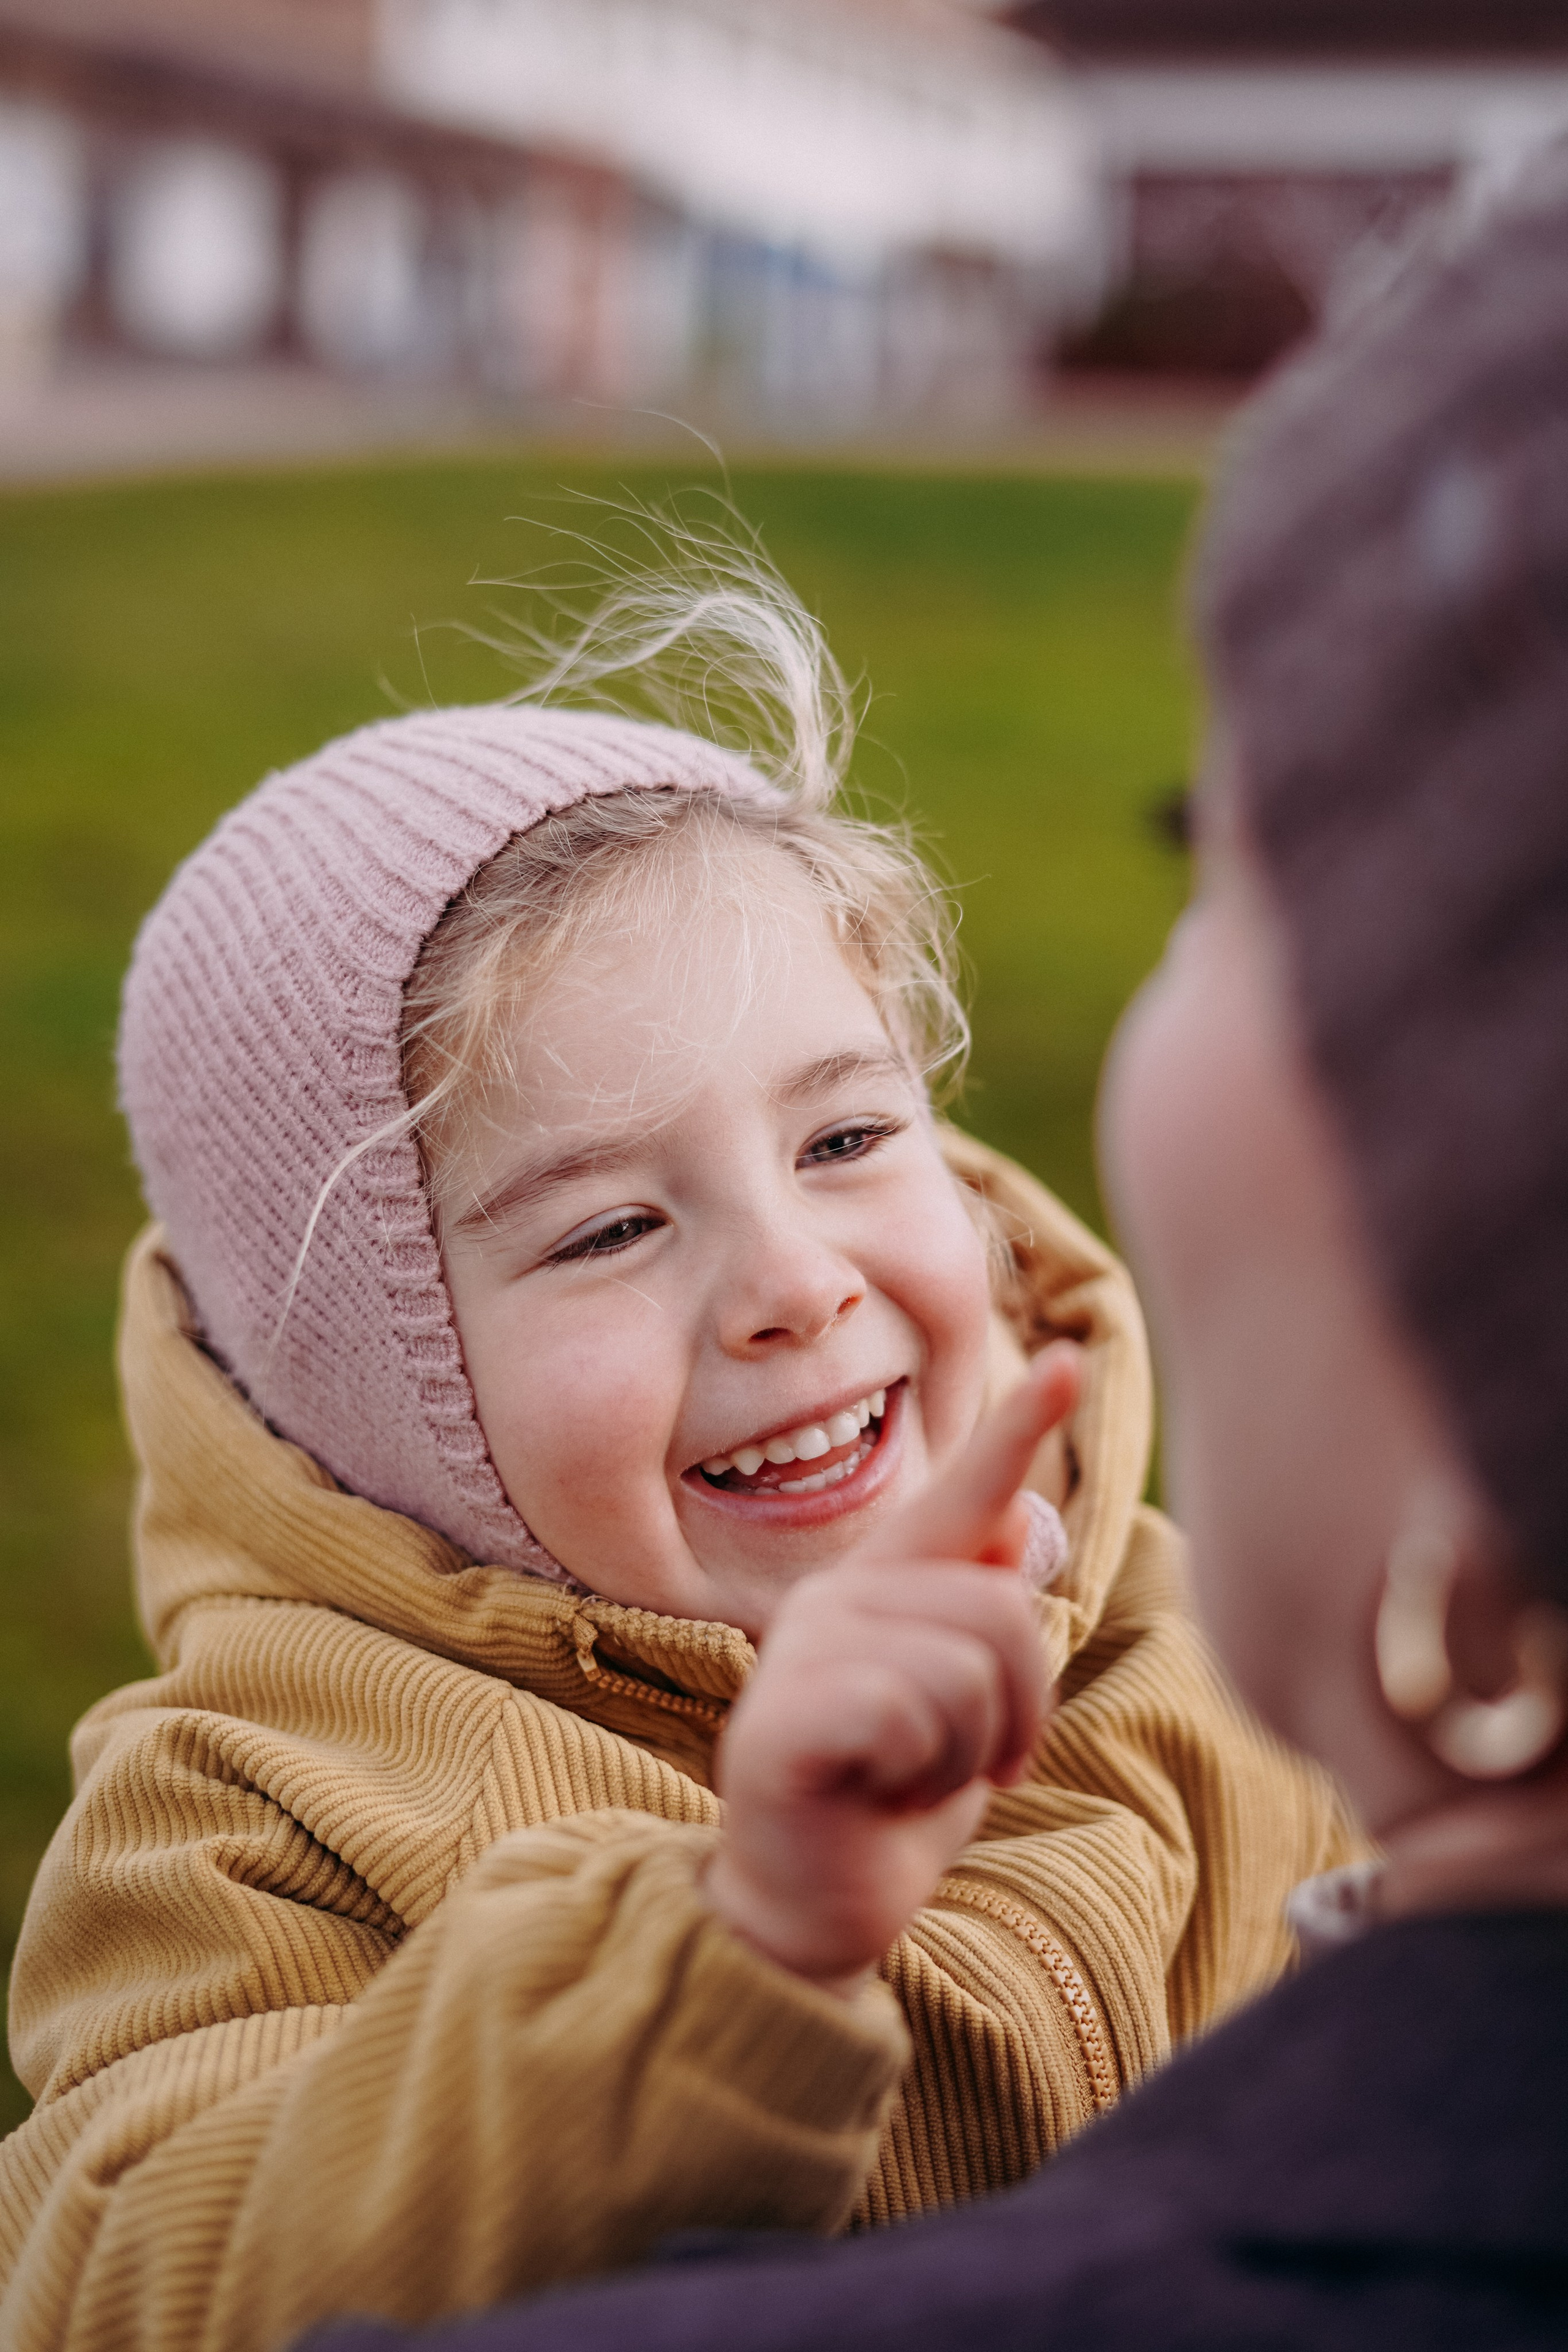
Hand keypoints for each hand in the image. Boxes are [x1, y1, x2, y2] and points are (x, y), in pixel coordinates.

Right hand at [705, 1346, 1078, 1993]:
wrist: (815, 1909)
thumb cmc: (893, 1801)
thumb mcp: (964, 1710)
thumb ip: (979, 1622)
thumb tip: (1017, 1520)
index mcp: (883, 1584)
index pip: (961, 1494)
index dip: (1018, 1428)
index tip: (1067, 1359)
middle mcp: (835, 1597)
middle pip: (1003, 1611)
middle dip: (1017, 1712)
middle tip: (966, 1765)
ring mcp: (801, 1653)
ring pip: (968, 1669)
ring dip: (969, 1753)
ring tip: (915, 1781)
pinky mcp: (785, 1720)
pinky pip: (915, 1716)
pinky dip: (924, 1777)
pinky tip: (880, 1797)